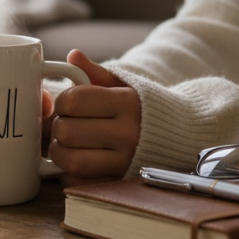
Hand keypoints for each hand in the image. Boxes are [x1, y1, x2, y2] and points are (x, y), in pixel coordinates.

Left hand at [46, 49, 140, 185]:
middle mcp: (128, 134)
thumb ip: (95, 72)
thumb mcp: (123, 85)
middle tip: (64, 124)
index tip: (67, 104)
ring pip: (71, 160)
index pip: (73, 100)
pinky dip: (70, 174)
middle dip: (58, 127)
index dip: (62, 101)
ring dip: (59, 152)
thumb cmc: (141, 107)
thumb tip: (73, 56)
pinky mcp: (120, 183)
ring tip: (67, 143)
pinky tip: (77, 160)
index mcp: (126, 103)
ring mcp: (125, 161)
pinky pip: (80, 183)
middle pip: (67, 131)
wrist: (180, 135)